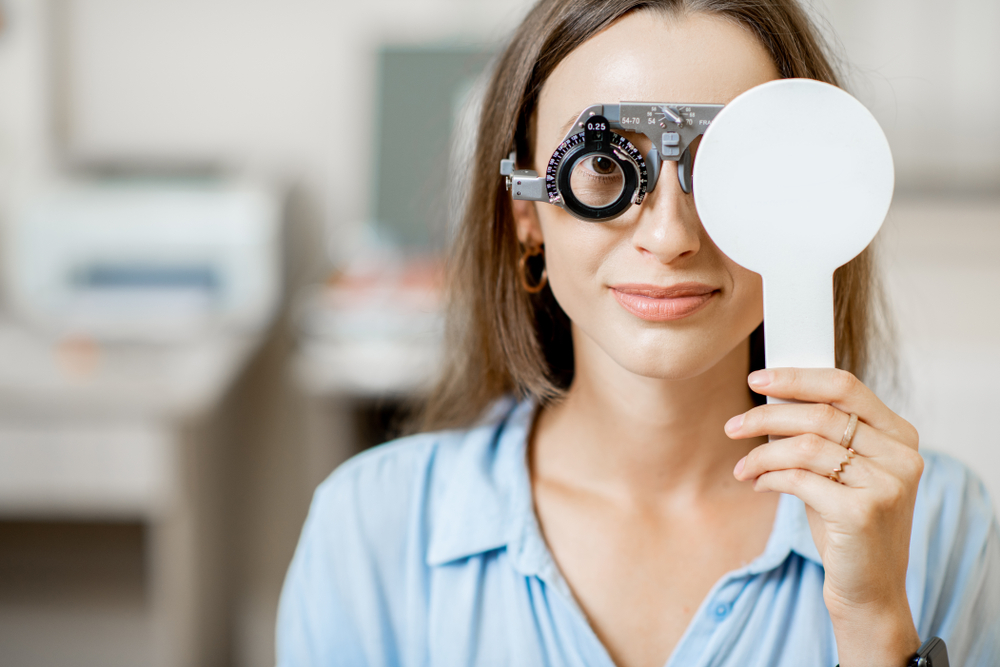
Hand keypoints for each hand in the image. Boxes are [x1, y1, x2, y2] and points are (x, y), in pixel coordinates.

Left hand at [726, 368, 922, 666]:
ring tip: (743, 467)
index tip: (757, 378)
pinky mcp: (863, 512)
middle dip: (766, 415)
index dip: (797, 378)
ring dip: (762, 453)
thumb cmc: (846, 524)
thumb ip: (822, 434)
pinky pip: (799, 479)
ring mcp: (886, 484)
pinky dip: (770, 478)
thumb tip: (770, 397)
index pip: (846, 386)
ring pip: (805, 446)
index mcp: (900, 436)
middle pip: (820, 414)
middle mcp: (901, 456)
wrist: (869, 590)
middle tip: (733, 426)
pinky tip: (759, 484)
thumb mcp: (841, 471)